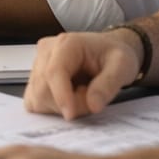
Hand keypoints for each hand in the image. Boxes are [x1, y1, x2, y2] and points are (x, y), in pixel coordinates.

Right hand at [24, 29, 143, 119]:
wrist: (107, 52)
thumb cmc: (113, 56)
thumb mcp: (123, 66)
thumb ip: (109, 84)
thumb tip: (93, 105)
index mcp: (67, 43)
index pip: (54, 72)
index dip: (60, 96)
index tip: (71, 115)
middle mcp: (46, 51)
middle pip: (43, 89)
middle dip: (68, 103)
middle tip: (91, 97)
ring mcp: (37, 65)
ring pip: (38, 98)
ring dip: (61, 106)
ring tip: (82, 94)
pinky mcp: (35, 80)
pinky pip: (36, 102)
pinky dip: (53, 108)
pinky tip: (69, 98)